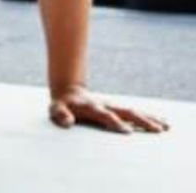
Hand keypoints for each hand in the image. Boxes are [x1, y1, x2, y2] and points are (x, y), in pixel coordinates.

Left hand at [49, 85, 169, 133]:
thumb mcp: (56, 109)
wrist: (69, 91)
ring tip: (165, 126)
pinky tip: (162, 123)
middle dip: (140, 120)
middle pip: (125, 112)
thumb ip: (61, 115)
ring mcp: (113, 106)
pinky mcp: (117, 109)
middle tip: (156, 129)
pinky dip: (148, 117)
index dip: (114, 122)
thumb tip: (67, 122)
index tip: (127, 131)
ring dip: (149, 119)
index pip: (104, 115)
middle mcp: (105, 106)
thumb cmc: (62, 105)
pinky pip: (135, 113)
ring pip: (133, 112)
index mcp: (91, 107)